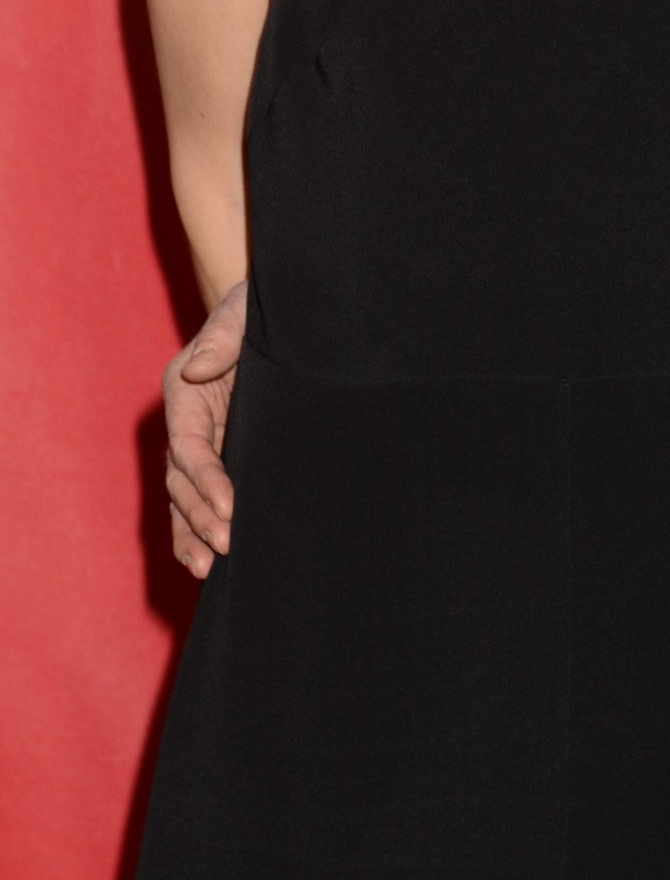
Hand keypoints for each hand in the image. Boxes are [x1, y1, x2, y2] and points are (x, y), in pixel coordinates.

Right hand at [164, 281, 246, 578]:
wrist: (276, 322)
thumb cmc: (259, 312)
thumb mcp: (243, 311)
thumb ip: (224, 335)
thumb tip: (199, 369)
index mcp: (186, 394)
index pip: (190, 447)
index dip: (206, 479)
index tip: (228, 507)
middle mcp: (186, 424)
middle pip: (182, 481)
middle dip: (200, 515)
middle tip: (227, 544)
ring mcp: (202, 446)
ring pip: (184, 499)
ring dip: (192, 534)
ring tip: (208, 568)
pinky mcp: (220, 459)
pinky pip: (198, 501)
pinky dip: (196, 531)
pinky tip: (206, 565)